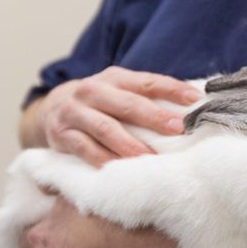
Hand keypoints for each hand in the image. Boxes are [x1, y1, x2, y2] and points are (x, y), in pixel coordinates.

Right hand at [30, 66, 201, 166]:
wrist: (51, 110)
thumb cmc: (103, 104)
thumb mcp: (122, 92)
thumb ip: (150, 97)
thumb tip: (194, 105)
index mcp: (114, 78)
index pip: (147, 82)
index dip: (171, 89)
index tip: (195, 99)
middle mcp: (92, 91)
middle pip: (127, 104)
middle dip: (154, 116)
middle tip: (177, 128)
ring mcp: (75, 113)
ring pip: (105, 128)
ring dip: (129, 144)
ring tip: (151, 156)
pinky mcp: (62, 136)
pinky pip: (84, 149)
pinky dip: (103, 159)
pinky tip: (119, 169)